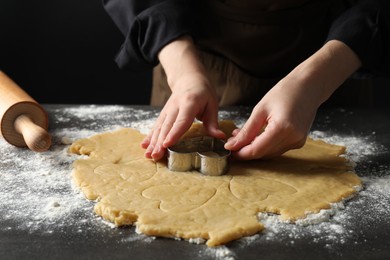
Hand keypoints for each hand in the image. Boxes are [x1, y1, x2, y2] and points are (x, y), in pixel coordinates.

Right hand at [141, 36, 224, 160]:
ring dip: (153, 142)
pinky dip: (149, 136)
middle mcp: (175, 107)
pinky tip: (144, 146)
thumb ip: (213, 122)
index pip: (182, 120)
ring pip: (159, 128)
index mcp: (189, 103)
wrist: (188, 79)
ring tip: (149, 155)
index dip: (174, 133)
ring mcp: (167, 110)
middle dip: (160, 142)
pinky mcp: (163, 114)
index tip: (167, 144)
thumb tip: (220, 137)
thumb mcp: (212, 104)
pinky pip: (156, 126)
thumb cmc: (202, 92)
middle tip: (156, 155)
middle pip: (167, 126)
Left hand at [224, 76, 316, 159]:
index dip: (241, 153)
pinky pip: (277, 149)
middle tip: (232, 141)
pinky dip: (265, 145)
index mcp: (282, 128)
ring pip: (269, 153)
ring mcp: (297, 141)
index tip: (228, 149)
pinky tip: (257, 135)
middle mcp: (292, 138)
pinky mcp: (299, 142)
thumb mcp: (260, 109)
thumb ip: (246, 131)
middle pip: (263, 154)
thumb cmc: (285, 92)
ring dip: (255, 148)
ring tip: (242, 136)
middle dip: (246, 150)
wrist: (309, 86)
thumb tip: (232, 145)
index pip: (256, 150)